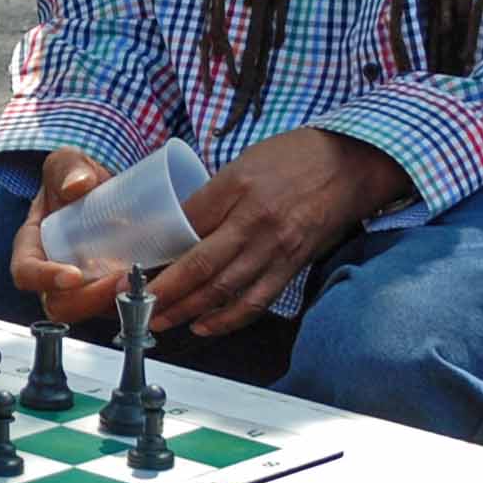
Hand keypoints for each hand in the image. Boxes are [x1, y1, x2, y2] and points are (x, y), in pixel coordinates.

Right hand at [5, 149, 136, 329]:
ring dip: (117, 303)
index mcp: (33, 247)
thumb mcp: (67, 163)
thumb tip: (77, 186)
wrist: (105, 187)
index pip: (26, 273)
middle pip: (60, 304)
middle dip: (89, 299)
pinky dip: (136, 301)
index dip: (45, 280)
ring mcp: (83, 287)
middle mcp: (54, 274)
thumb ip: (68, 168)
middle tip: (119, 280)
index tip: (72, 276)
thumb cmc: (77, 177)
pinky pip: (118, 306)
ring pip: (93, 311)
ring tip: (143, 281)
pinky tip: (156, 282)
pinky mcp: (108, 291)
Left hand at [144, 128, 409, 339]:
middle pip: (200, 264)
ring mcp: (276, 246)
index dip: (156, 250)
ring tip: (160, 321)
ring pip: (224, 289)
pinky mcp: (293, 264)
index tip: (131, 265)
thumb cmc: (296, 156)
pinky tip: (204, 325)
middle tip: (135, 304)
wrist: (352, 163)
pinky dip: (227, 318)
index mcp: (237, 186)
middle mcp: (255, 220)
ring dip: (188, 310)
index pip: (185, 224)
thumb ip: (214, 195)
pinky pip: (256, 300)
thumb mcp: (245, 161)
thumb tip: (179, 226)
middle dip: (164, 290)